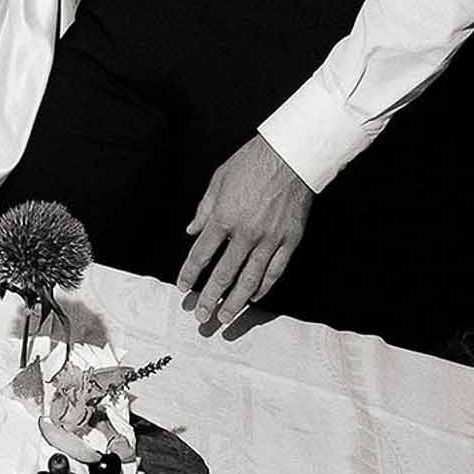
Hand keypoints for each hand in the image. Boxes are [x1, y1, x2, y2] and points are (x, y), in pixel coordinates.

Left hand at [177, 135, 312, 328]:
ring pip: (250, 280)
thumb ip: (205, 209)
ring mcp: (269, 239)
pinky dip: (264, 287)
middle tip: (201, 318)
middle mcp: (245, 232)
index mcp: (224, 216)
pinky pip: (275, 270)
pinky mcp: (289, 240)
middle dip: (209, 298)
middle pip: (223, 274)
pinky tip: (255, 298)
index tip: (183, 288)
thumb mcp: (219, 179)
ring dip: (235, 302)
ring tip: (225, 319)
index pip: (201, 254)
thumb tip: (192, 231)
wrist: (290, 154)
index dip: (189, 274)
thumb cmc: (252, 162)